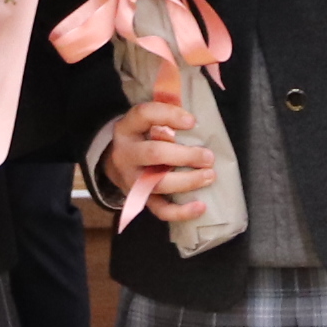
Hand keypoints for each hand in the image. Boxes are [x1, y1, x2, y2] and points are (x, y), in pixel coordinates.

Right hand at [103, 95, 216, 223]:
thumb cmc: (142, 138)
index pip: (144, 115)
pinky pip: (160, 209)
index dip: (169, 116)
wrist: (116, 165)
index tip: (193, 122)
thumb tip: (197, 121)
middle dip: (185, 156)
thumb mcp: (144, 123)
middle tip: (208, 157)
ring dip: (188, 181)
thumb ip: (165, 118)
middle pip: (154, 154)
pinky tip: (201, 206)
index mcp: (127, 128)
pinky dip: (181, 211)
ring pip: (158, 184)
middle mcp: (125, 154)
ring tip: (209, 176)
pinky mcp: (140, 199)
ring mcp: (131, 179)